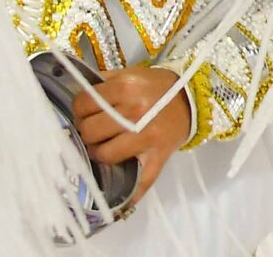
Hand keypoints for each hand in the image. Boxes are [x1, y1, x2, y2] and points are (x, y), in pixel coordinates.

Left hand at [73, 67, 193, 207]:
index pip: (83, 104)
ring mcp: (146, 136)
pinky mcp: (157, 156)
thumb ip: (103, 82)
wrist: (194, 99)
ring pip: (103, 154)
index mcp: (126, 87)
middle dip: (87, 131)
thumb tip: (77, 101)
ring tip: (104, 147)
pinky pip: (140, 180)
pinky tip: (121, 199)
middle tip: (95, 130)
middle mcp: (134, 111)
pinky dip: (130, 193)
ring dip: (98, 153)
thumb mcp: (131, 74)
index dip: (80, 109)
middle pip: (89, 130)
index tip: (86, 113)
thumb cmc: (158, 86)